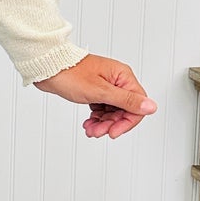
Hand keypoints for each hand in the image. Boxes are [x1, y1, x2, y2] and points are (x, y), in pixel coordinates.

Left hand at [34, 54, 156, 137]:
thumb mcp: (101, 91)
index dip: (127, 122)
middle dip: (111, 124)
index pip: (137, 105)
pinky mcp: (95, 90)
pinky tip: (88, 124)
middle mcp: (117, 80)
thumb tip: (151, 106)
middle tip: (98, 132)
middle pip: (124, 110)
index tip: (114, 132)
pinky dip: (96, 118)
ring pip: (112, 112)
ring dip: (103, 124)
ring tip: (90, 129)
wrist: (47, 68)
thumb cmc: (71, 73)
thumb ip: (126, 100)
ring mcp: (106, 85)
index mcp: (123, 77)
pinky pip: (102, 109)